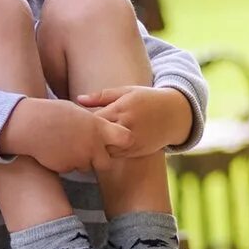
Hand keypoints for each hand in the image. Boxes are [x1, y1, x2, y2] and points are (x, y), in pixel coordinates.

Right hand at [0, 97, 133, 173]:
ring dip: (81, 161)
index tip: (114, 141)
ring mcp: (80, 158)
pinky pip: (70, 169)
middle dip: (100, 161)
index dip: (122, 142)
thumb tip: (101, 126)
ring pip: (87, 167)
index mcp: (99, 127)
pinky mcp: (66, 168)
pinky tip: (56, 151)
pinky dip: (66, 163)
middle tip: (89, 152)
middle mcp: (93, 145)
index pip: (126, 139)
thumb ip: (93, 123)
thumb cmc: (53, 113)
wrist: (30, 125)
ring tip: (66, 147)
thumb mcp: (78, 112)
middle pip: (107, 163)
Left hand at [74, 85, 192, 158]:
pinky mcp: (136, 152)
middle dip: (85, 136)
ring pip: (103, 150)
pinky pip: (114, 156)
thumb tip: (78, 100)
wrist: (174, 115)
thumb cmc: (146, 99)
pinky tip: (101, 147)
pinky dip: (105, 153)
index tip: (74, 120)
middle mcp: (126, 126)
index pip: (92, 119)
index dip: (81, 121)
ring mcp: (132, 141)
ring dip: (95, 147)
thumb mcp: (126, 92)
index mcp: (121, 109)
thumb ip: (101, 96)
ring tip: (86, 142)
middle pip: (96, 137)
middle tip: (75, 135)